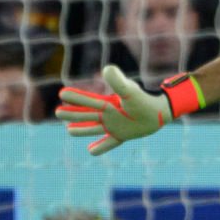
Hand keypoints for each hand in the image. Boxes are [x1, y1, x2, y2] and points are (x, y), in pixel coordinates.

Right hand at [55, 65, 171, 155]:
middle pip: (87, 115)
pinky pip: (109, 143)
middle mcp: (109, 114)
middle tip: (58, 112)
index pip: (88, 100)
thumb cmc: (144, 99)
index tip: (62, 93)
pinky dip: (100, 147)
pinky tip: (90, 151)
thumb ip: (117, 81)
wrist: (160, 111)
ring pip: (94, 128)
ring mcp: (115, 126)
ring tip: (69, 130)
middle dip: (73, 113)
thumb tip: (107, 68)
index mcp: (107, 104)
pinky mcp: (122, 135)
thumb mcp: (129, 91)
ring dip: (82, 129)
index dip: (76, 97)